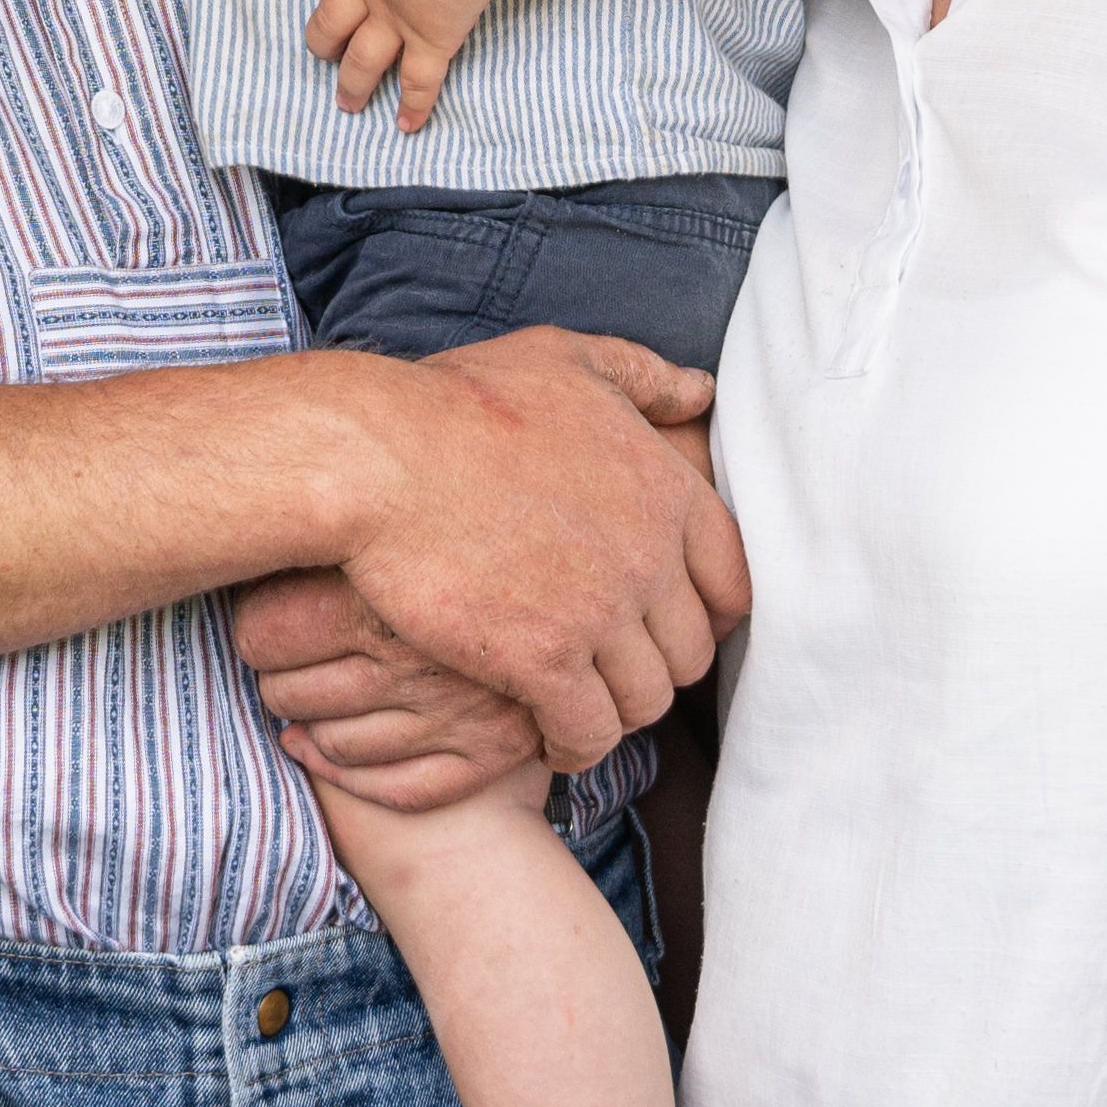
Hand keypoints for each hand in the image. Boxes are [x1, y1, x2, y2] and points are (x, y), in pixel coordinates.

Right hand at [255, 329, 735, 793]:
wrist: (374, 458)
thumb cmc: (457, 403)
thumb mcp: (563, 360)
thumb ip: (642, 376)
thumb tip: (701, 390)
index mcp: (665, 490)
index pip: (731, 583)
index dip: (705, 614)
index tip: (668, 628)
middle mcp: (649, 557)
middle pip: (691, 652)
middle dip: (657, 667)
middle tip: (614, 671)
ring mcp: (600, 614)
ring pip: (646, 701)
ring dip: (616, 711)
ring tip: (581, 708)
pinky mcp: (543, 663)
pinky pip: (589, 733)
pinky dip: (575, 746)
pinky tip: (549, 740)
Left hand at [278, 0, 501, 133]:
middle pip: (332, 17)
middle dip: (321, 37)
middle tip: (316, 51)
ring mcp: (397, 17)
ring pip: (362, 58)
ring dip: (352, 82)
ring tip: (345, 102)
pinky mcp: (429, 41)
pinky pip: (418, 82)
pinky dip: (413, 105)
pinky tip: (406, 127)